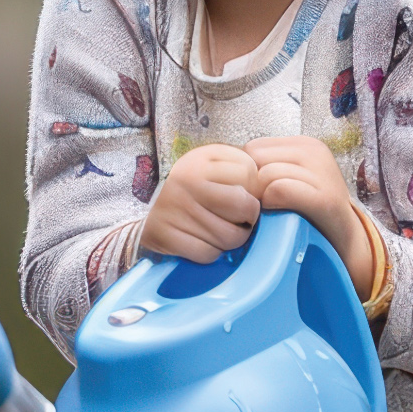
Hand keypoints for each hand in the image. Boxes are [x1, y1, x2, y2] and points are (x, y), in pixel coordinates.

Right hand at [143, 143, 259, 262]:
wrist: (145, 212)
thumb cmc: (191, 190)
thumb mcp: (212, 167)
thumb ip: (242, 170)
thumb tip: (267, 191)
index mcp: (202, 158)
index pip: (250, 176)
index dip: (254, 191)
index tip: (242, 196)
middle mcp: (187, 179)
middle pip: (246, 208)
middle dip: (249, 220)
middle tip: (240, 221)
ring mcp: (175, 207)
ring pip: (230, 237)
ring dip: (232, 240)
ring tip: (222, 232)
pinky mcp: (165, 234)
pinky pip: (207, 253)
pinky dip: (211, 253)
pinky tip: (204, 242)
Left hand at [245, 136, 377, 293]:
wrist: (346, 242)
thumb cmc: (310, 213)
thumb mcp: (290, 180)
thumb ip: (266, 169)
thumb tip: (228, 169)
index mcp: (304, 145)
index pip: (253, 147)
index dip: (245, 173)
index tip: (253, 196)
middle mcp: (315, 151)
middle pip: (254, 159)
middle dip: (250, 185)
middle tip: (257, 208)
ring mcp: (322, 172)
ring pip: (264, 175)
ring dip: (259, 200)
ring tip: (269, 215)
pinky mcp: (325, 197)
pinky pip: (280, 190)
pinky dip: (272, 206)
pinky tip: (277, 218)